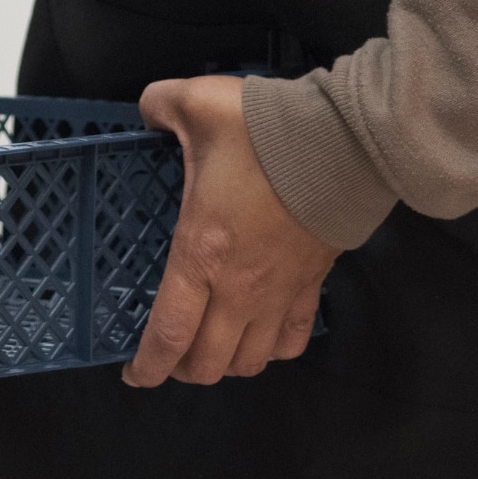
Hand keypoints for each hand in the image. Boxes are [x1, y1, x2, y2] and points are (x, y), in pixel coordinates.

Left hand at [124, 74, 341, 387]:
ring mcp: (279, 292)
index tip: (134, 374)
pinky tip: (260, 337)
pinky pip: (292, 340)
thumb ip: (160, 104)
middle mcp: (238, 287)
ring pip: (250, 361)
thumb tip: (148, 108)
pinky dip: (272, 349)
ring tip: (212, 350)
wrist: (343, 141)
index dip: (148, 365)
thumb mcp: (197, 104)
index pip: (169, 333)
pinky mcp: (312, 285)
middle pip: (208, 362)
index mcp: (201, 252)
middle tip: (170, 356)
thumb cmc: (265, 131)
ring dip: (226, 364)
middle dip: (183, 370)